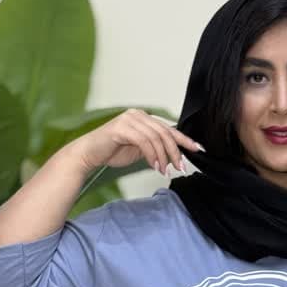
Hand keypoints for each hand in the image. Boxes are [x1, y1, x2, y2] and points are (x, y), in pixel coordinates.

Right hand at [73, 108, 203, 175]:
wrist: (89, 154)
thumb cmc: (111, 151)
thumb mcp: (139, 150)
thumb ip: (154, 148)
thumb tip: (172, 156)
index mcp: (143, 118)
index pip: (168, 128)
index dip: (184, 139)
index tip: (197, 149)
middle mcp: (138, 115)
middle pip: (165, 133)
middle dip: (175, 152)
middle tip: (180, 168)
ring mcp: (129, 119)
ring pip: (156, 138)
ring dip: (163, 157)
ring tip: (164, 171)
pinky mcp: (122, 127)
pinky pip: (144, 142)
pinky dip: (152, 155)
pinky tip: (154, 166)